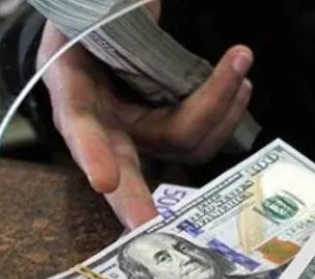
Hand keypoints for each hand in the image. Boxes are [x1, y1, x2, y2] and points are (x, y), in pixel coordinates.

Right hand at [37, 4, 253, 229]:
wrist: (103, 37)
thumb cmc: (92, 27)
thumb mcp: (89, 17)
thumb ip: (112, 18)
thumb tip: (151, 7)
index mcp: (74, 93)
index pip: (81, 128)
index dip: (92, 153)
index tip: (104, 181)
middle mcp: (108, 125)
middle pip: (127, 169)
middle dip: (135, 198)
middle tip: (148, 222)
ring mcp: (141, 134)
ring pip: (184, 144)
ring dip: (220, 112)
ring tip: (240, 71)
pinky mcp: (170, 134)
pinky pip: (202, 138)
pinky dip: (227, 112)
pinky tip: (240, 86)